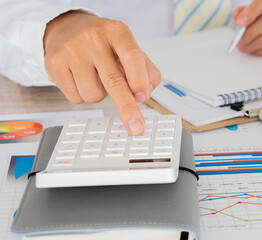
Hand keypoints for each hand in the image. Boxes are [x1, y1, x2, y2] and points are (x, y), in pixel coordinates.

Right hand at [43, 11, 160, 134]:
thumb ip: (145, 71)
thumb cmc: (103, 43)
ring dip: (100, 95)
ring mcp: (72, 50)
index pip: (132, 56)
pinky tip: (81, 79)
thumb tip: (144, 95)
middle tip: (136, 126)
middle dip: (127, 108)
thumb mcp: (129, 49)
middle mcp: (93, 37)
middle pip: (113, 80)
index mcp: (117, 31)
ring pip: (93, 95)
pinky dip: (82, 95)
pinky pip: (76, 98)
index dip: (139, 80)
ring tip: (96, 78)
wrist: (67, 29)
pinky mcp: (54, 64)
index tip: (142, 98)